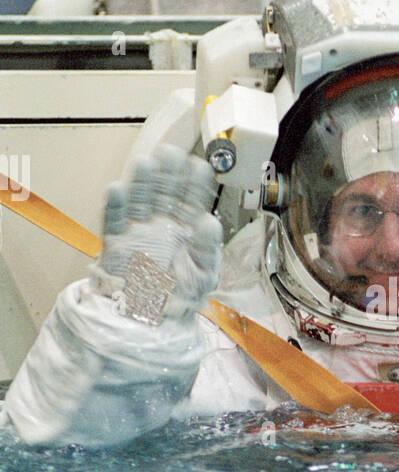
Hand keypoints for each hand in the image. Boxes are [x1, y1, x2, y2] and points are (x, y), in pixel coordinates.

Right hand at [93, 145, 222, 321]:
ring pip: (139, 200)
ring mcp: (139, 231)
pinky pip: (114, 221)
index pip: (191, 201)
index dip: (194, 183)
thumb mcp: (203, 274)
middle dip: (167, 173)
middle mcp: (162, 226)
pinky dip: (115, 206)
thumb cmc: (180, 297)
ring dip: (141, 182)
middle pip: (164, 193)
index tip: (198, 166)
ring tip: (145, 163)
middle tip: (170, 152)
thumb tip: (210, 220)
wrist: (150, 319)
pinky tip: (118, 188)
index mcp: (186, 231)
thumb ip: (207, 248)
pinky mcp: (117, 243)